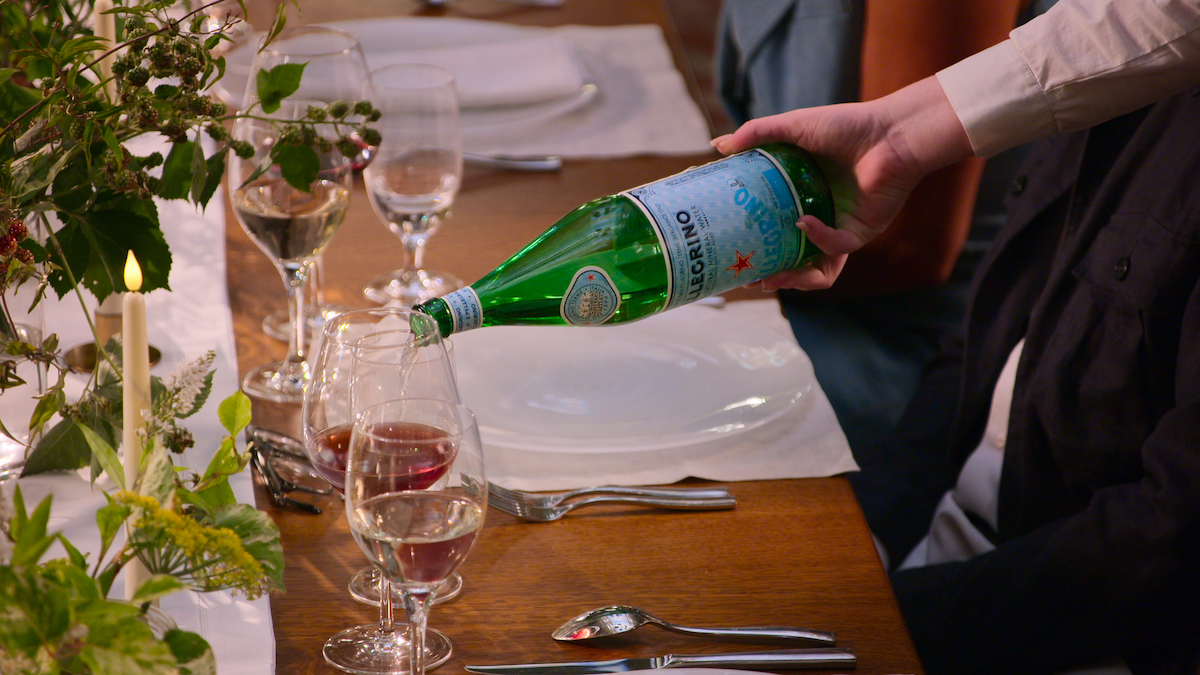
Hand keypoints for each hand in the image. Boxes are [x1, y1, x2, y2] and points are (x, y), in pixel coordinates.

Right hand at [713, 76, 974, 289]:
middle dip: (773, 276)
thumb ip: (756, 135)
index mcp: (803, 198)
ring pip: (818, 269)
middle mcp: (822, 218)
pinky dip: (818, 238)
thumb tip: (718, 145)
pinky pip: (835, 247)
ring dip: (795, 278)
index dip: (757, 245)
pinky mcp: (862, 232)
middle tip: (750, 278)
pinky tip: (803, 222)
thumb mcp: (792, 128)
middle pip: (795, 260)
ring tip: (773, 275)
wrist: (891, 131)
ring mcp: (841, 229)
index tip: (732, 250)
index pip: (776, 231)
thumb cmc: (847, 126)